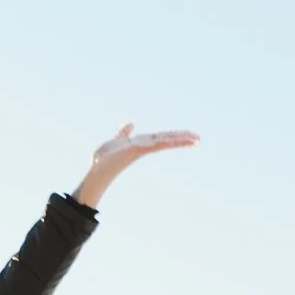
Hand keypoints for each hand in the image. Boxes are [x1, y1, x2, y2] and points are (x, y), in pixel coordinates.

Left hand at [73, 122, 198, 208]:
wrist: (96, 170)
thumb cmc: (105, 159)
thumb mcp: (117, 141)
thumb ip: (124, 133)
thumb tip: (131, 124)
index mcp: (141, 144)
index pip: (162, 138)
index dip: (175, 136)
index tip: (189, 136)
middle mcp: (144, 147)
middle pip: (166, 139)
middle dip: (182, 138)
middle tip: (198, 138)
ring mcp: (141, 149)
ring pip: (164, 141)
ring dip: (179, 139)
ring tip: (194, 139)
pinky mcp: (136, 149)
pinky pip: (154, 143)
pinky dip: (165, 141)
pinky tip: (174, 139)